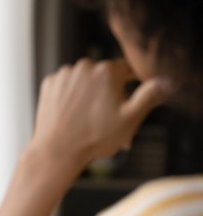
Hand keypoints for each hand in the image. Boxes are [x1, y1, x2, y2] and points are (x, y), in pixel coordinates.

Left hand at [31, 58, 166, 171]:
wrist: (58, 149)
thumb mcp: (130, 117)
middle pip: (103, 75)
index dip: (131, 81)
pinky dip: (70, 95)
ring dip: (88, 92)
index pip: (126, 69)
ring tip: (90, 118)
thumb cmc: (95, 136)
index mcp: (107, 71)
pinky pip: (66, 85)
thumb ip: (149, 95)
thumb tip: (166, 81)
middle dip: (109, 90)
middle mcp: (84, 66)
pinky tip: (73, 113)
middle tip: (109, 114)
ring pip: (83, 80)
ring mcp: (64, 74)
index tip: (130, 92)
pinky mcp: (49, 83)